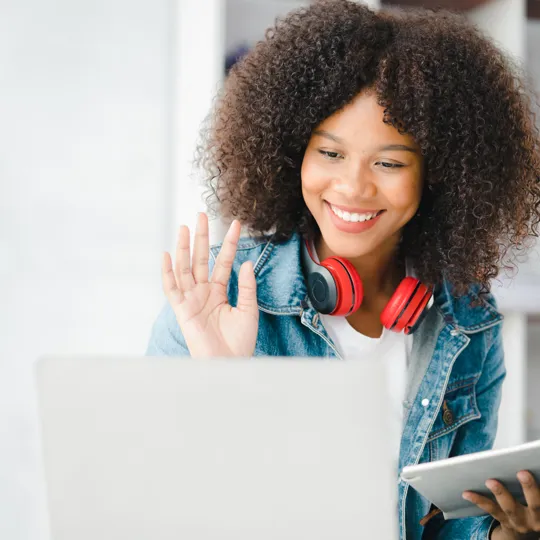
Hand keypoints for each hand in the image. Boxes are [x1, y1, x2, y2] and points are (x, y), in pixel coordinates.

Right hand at [161, 212, 258, 357]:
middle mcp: (203, 292)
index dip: (230, 243)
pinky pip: (171, 289)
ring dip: (184, 248)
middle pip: (201, 259)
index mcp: (219, 291)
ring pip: (185, 268)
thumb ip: (246, 286)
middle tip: (202, 215)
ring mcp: (191, 299)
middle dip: (202, 237)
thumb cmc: (239, 341)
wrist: (229, 363)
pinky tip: (167, 255)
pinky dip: (167, 273)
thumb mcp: (248, 310)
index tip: (237, 224)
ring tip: (185, 227)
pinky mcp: (182, 310)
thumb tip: (246, 262)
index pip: (224, 261)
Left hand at [463, 471, 539, 538]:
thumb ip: (535, 486)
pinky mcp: (504, 522)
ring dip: (500, 493)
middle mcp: (536, 519)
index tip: (534, 472)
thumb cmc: (531, 504)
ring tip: (490, 481)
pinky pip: (491, 510)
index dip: (537, 488)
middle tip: (522, 473)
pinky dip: (478, 500)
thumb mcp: (537, 498)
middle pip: (535, 505)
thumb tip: (530, 463)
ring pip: (510, 508)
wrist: (525, 530)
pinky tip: (466, 493)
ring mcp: (519, 522)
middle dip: (530, 489)